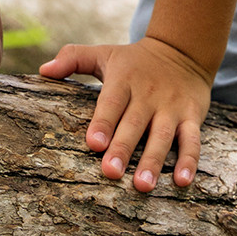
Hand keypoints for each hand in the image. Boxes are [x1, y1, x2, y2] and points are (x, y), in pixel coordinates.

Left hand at [38, 36, 212, 192]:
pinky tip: (183, 181)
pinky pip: (192, 139)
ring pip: (163, 135)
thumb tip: (44, 70)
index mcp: (124, 80)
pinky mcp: (192, 116)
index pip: (111, 102)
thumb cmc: (134, 60)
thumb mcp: (105, 53)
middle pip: (134, 123)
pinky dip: (190, 160)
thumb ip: (73, 58)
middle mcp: (148, 94)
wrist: (182, 50)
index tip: (93, 144)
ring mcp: (171, 106)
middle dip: (123, 148)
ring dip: (153, 160)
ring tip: (143, 185)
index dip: (103, 122)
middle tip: (111, 172)